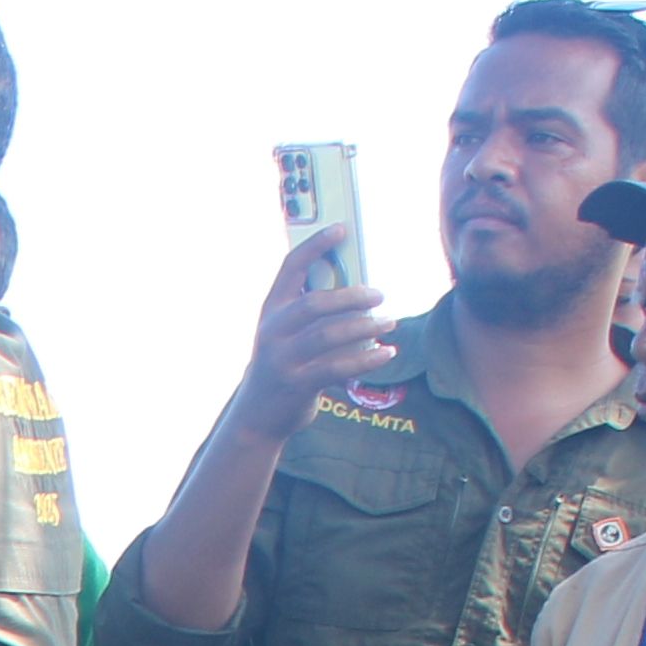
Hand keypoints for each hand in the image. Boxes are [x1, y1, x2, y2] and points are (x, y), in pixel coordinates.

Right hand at [231, 223, 396, 417]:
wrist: (257, 416)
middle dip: (351, 295)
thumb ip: (310, 314)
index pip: (290, 267)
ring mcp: (282, 359)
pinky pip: (337, 367)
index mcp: (271, 310)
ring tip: (389, 322)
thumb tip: (358, 292)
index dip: (315, 245)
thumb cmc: (282, 366)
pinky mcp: (297, 384)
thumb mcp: (285, 334)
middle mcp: (272, 331)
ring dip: (365, 326)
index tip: (341, 229)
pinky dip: (367, 359)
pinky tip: (386, 353)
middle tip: (379, 294)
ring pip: (328, 334)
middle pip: (315, 303)